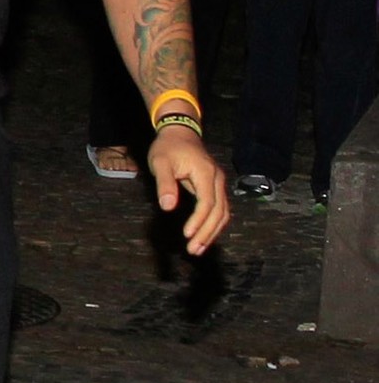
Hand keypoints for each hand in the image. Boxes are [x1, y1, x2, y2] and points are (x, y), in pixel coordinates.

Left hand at [146, 123, 229, 254]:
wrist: (179, 132)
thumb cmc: (167, 147)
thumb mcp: (160, 162)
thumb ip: (165, 184)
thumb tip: (167, 206)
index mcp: (206, 173)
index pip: (207, 203)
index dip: (199, 221)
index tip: (187, 235)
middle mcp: (218, 179)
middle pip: (219, 211)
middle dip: (207, 232)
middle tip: (193, 250)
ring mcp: (219, 183)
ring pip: (222, 212)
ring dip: (212, 232)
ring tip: (198, 248)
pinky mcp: (215, 187)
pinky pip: (219, 209)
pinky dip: (213, 224)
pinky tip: (203, 235)